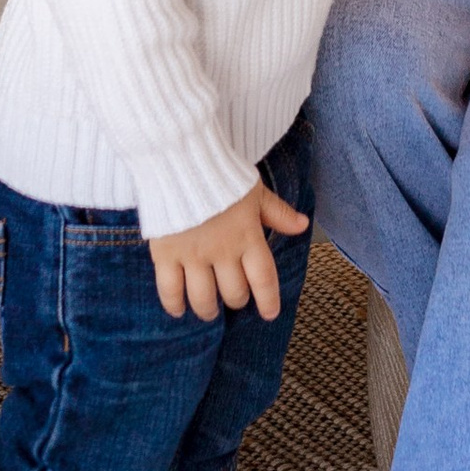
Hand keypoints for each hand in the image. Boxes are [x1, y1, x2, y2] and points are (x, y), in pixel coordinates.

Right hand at [149, 178, 310, 320]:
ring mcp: (193, 254)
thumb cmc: (220, 173)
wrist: (179, 157)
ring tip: (209, 311)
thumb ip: (277, 213)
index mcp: (248, 236)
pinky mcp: (166, 253)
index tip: (269, 313)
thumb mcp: (255, 191)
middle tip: (234, 298)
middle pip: (234, 292)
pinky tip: (178, 309)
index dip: (268, 300)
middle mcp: (222, 250)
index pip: (264, 278)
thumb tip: (303, 226)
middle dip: (237, 300)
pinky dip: (174, 305)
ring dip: (208, 310)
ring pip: (204, 297)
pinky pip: (170, 289)